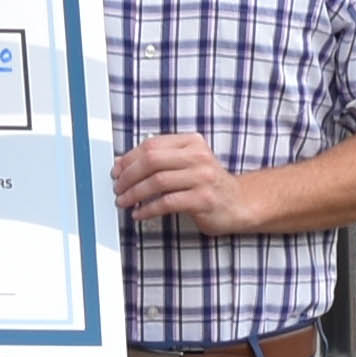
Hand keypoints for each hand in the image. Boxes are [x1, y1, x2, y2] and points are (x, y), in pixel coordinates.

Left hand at [116, 135, 256, 236]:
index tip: (116, 170)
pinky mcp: (203, 200)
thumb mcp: (186, 164)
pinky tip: (139, 214)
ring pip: (157, 181)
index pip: (152, 145)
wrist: (239, 203)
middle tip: (117, 187)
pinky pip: (167, 203)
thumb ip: (159, 160)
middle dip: (128, 175)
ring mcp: (202, 178)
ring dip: (134, 193)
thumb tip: (122, 164)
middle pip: (152, 161)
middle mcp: (198, 157)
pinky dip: (148, 209)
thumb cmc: (207, 184)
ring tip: (124, 201)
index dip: (129, 158)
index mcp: (192, 142)